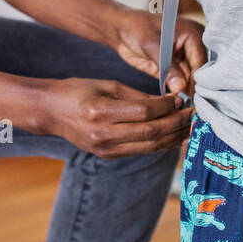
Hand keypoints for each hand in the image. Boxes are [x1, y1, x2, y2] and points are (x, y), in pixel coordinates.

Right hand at [43, 78, 193, 157]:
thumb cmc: (78, 92)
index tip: (180, 98)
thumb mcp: (107, 85)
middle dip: (176, 123)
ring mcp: (105, 149)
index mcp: (100, 111)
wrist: (51, 112)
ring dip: (173, 137)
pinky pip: (140, 151)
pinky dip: (159, 144)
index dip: (167, 106)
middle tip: (192, 113)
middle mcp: (102, 134)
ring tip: (188, 126)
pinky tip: (172, 136)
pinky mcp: (108, 156)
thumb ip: (137, 96)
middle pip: (150, 132)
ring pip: (149, 146)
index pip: (144, 112)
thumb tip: (168, 102)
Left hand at [109, 7, 206, 99]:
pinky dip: (178, 91)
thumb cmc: (136, 28)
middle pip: (199, 73)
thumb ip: (167, 67)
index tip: (191, 98)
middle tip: (187, 105)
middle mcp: (194, 46)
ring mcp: (185, 57)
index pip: (201, 62)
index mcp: (194, 34)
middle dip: (193, 89)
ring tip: (181, 107)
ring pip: (191, 80)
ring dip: (186, 93)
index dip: (196, 81)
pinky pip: (180, 82)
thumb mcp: (152, 45)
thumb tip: (180, 88)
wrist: (121, 30)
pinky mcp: (175, 68)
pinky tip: (175, 102)